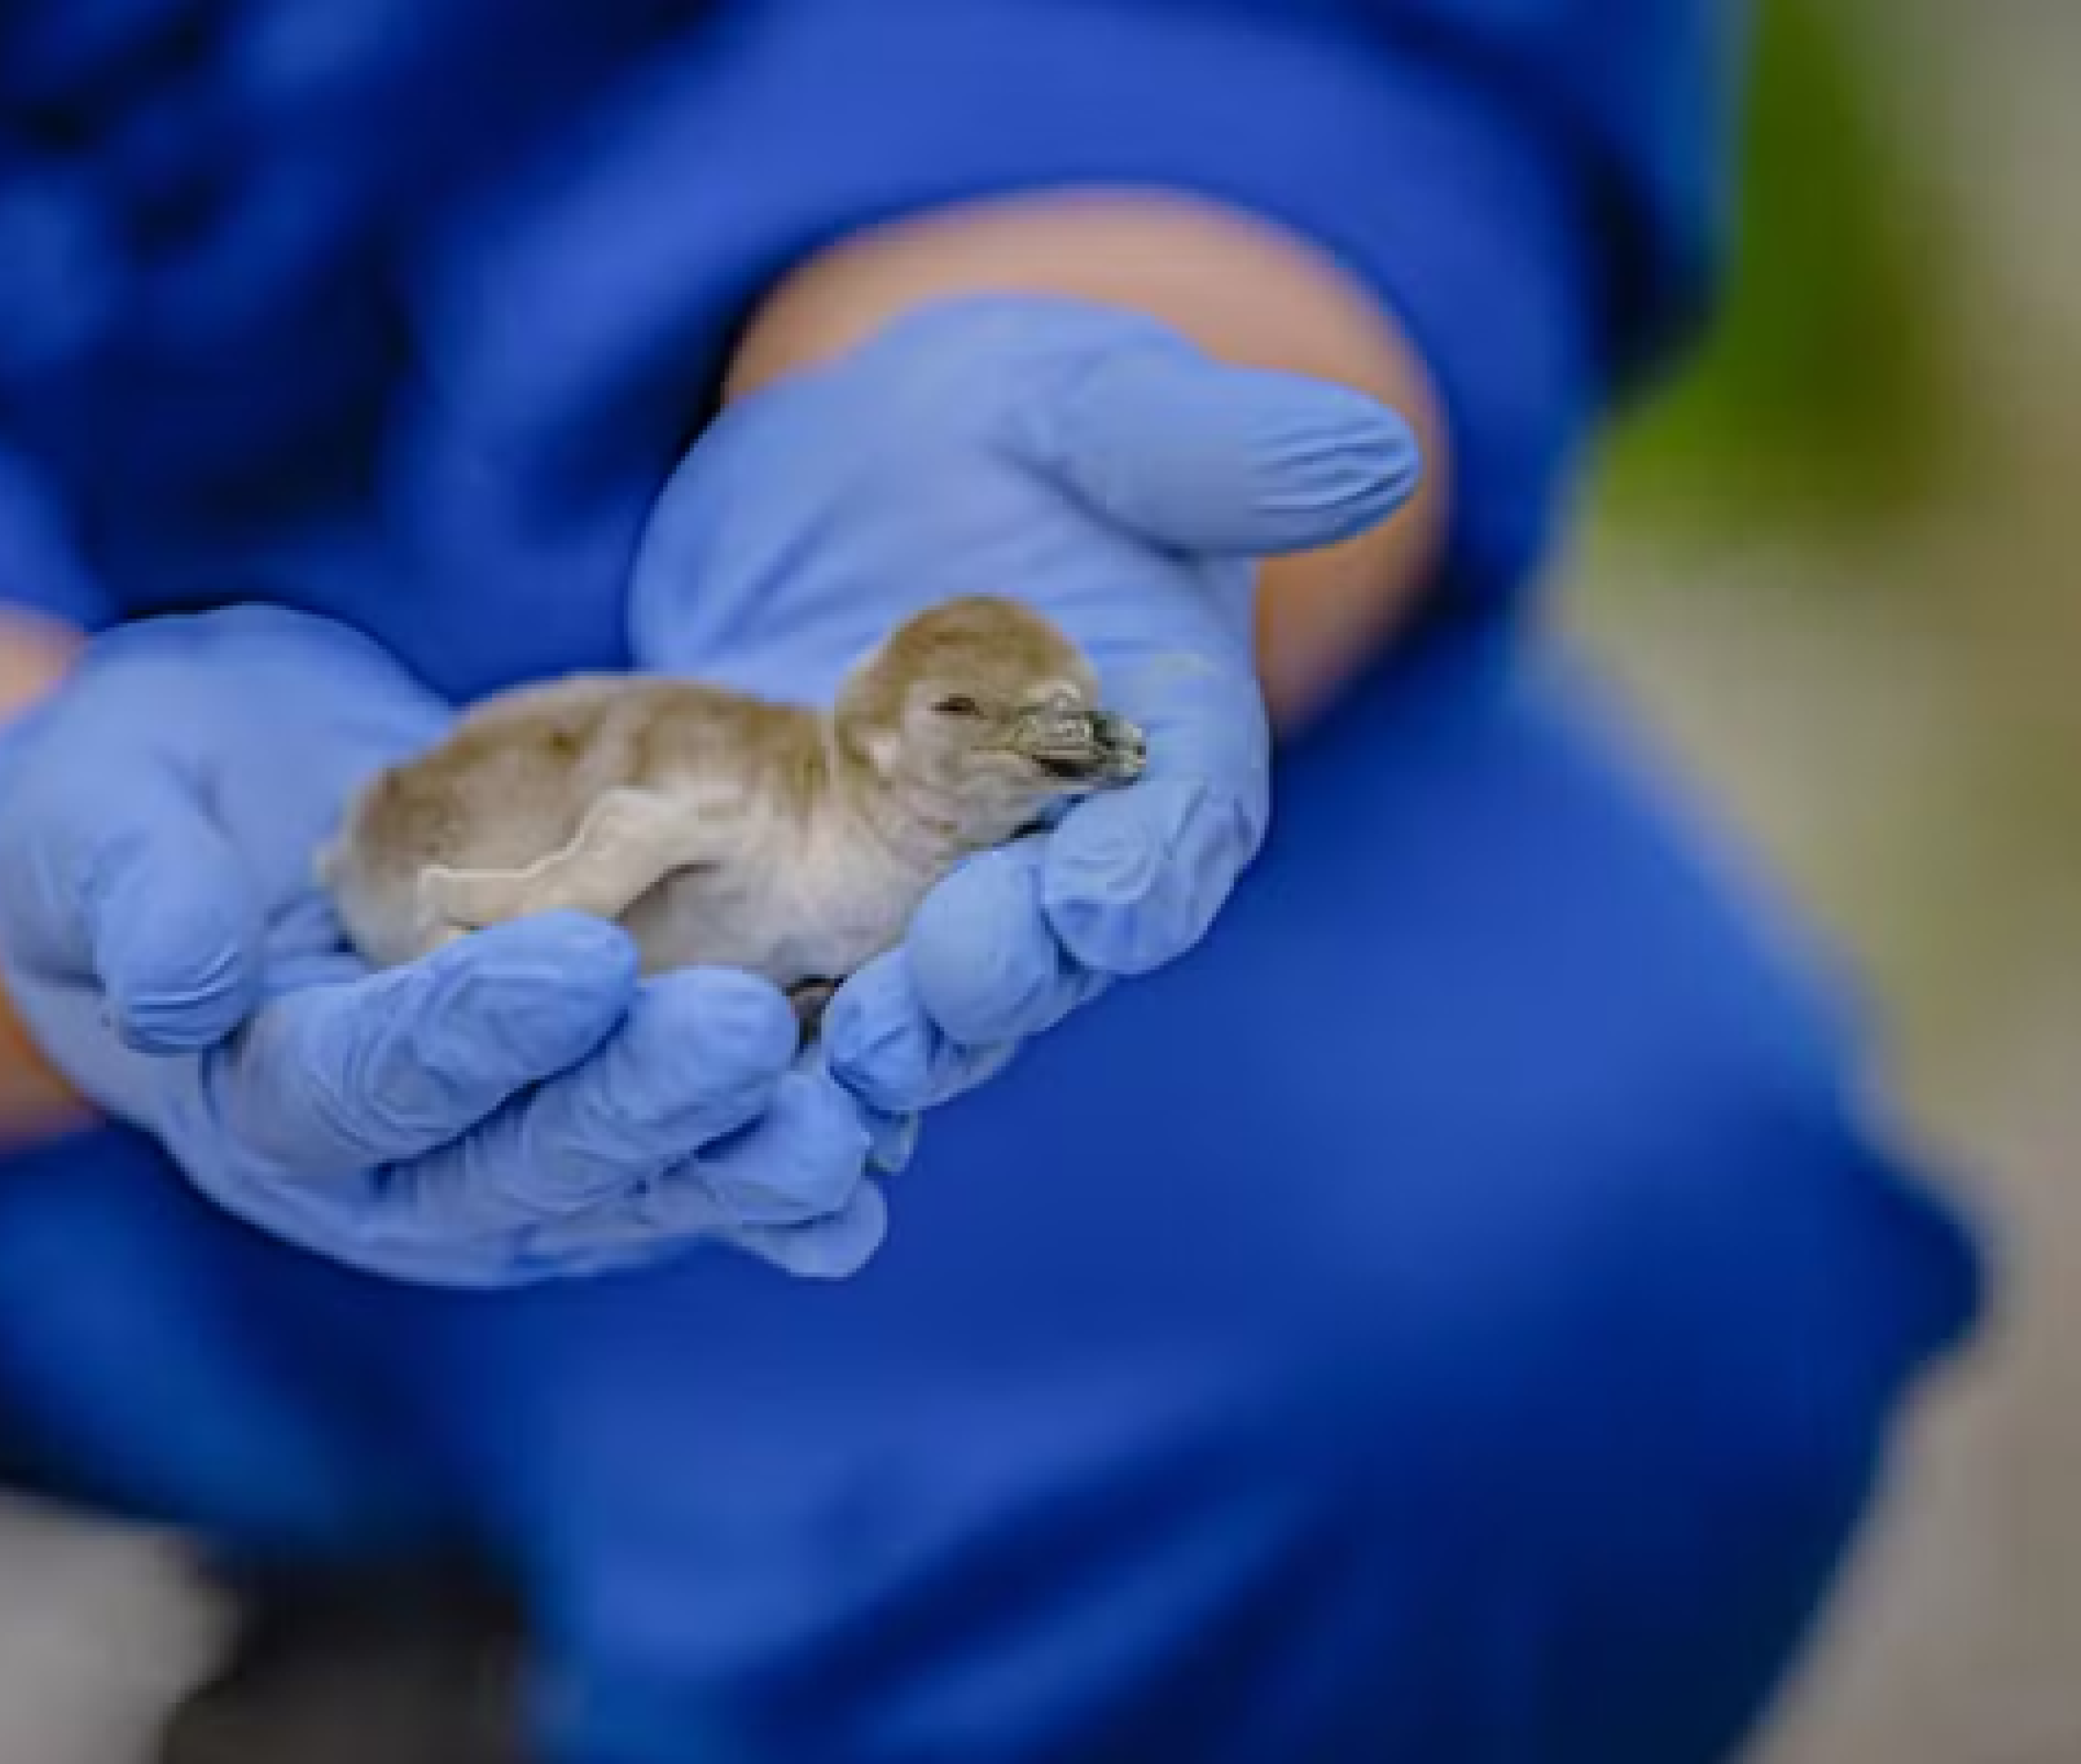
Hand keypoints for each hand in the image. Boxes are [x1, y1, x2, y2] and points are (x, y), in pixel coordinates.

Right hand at [0, 607, 884, 1283]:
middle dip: (639, 1103)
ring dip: (732, 1161)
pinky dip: (768, 1181)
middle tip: (753, 1035)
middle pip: (515, 1163)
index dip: (474, 1035)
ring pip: (616, 1189)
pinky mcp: (571, 1136)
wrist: (220, 814)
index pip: (367, 1085)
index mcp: (256, 1095)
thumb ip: (130, 891)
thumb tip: (183, 990)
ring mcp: (484, 1172)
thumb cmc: (139, 797)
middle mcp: (379, 1173)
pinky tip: (871, 1162)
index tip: (589, 962)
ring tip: (846, 1121)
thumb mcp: (90, 808)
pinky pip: (676, 1173)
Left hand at [628, 295, 1420, 1112]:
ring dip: (890, 1043)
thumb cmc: (1013, 426)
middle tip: (939, 993)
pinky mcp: (822, 926)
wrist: (856, 483)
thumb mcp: (1096, 405)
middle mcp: (1065, 859)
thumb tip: (1371, 451)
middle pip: (1050, 950)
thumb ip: (1209, 448)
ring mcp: (939, 908)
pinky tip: (720, 1098)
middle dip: (999, 980)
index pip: (1180, 832)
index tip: (1101, 901)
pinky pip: (808, 1008)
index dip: (1144, 874)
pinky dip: (779, 1059)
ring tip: (835, 1053)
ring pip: (929, 1007)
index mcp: (1169, 748)